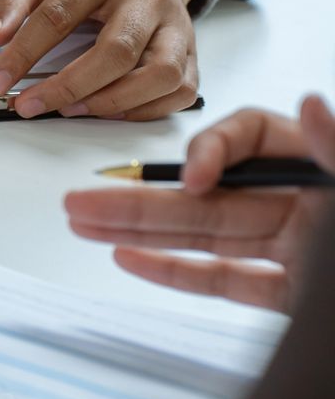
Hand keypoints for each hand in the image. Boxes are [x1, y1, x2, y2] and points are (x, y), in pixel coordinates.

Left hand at [0, 0, 201, 121]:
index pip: (58, 17)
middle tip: (30, 105)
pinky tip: (108, 109)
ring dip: (112, 101)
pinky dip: (145, 110)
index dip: (22, 55)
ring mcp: (177, 24)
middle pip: (117, 51)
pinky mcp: (192, 50)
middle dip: (68, 87)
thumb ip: (11, 0)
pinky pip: (181, 89)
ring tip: (71, 109)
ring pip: (160, 74)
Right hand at [63, 94, 334, 312]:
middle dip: (139, 199)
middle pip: (205, 195)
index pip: (248, 138)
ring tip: (86, 224)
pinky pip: (225, 281)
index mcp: (317, 170)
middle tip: (86, 198)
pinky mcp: (290, 295)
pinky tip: (132, 259)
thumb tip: (314, 104)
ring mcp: (292, 250)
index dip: (212, 151)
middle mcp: (301, 206)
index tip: (194, 177)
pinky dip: (178, 273)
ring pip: (203, 236)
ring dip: (139, 231)